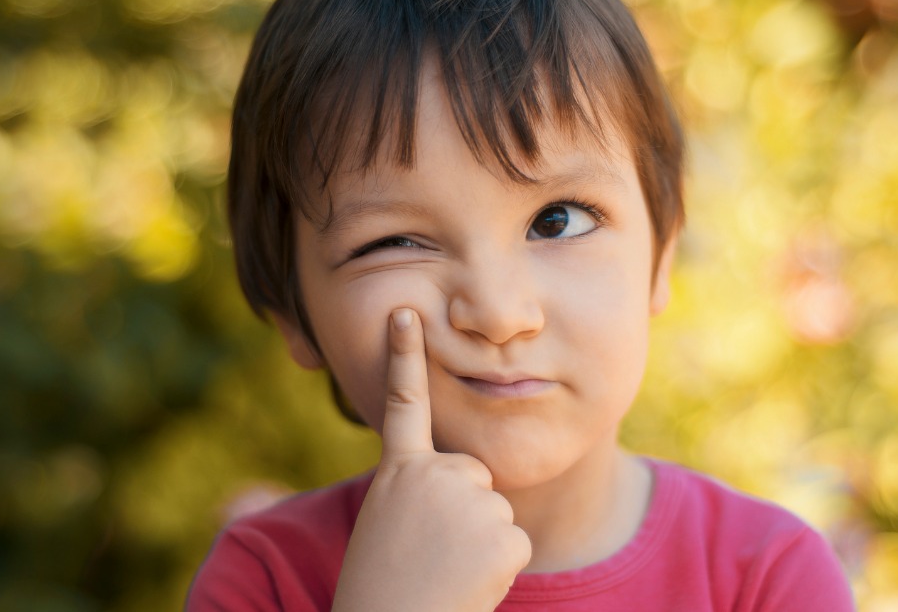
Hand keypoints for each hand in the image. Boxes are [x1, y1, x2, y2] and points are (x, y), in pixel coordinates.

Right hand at [331, 309, 531, 611]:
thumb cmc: (383, 589)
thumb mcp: (386, 525)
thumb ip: (416, 491)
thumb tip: (463, 481)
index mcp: (397, 473)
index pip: (403, 403)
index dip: (405, 355)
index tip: (405, 313)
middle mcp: (434, 475)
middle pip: (474, 475)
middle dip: (465, 511)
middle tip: (432, 552)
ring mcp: (471, 500)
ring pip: (496, 512)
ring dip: (479, 545)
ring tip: (443, 571)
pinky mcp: (503, 532)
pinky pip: (514, 543)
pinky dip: (497, 569)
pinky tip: (468, 584)